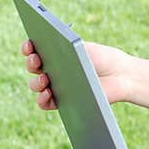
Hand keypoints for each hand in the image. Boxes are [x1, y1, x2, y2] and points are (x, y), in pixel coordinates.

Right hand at [21, 39, 148, 111]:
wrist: (121, 75)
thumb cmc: (104, 58)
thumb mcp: (84, 48)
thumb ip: (65, 48)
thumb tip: (46, 53)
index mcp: (56, 53)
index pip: (35, 49)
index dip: (28, 47)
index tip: (30, 44)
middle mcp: (53, 69)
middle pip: (33, 67)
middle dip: (31, 62)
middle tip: (37, 60)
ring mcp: (57, 86)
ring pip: (37, 85)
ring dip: (36, 82)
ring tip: (45, 79)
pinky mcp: (63, 101)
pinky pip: (45, 103)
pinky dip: (42, 99)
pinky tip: (48, 94)